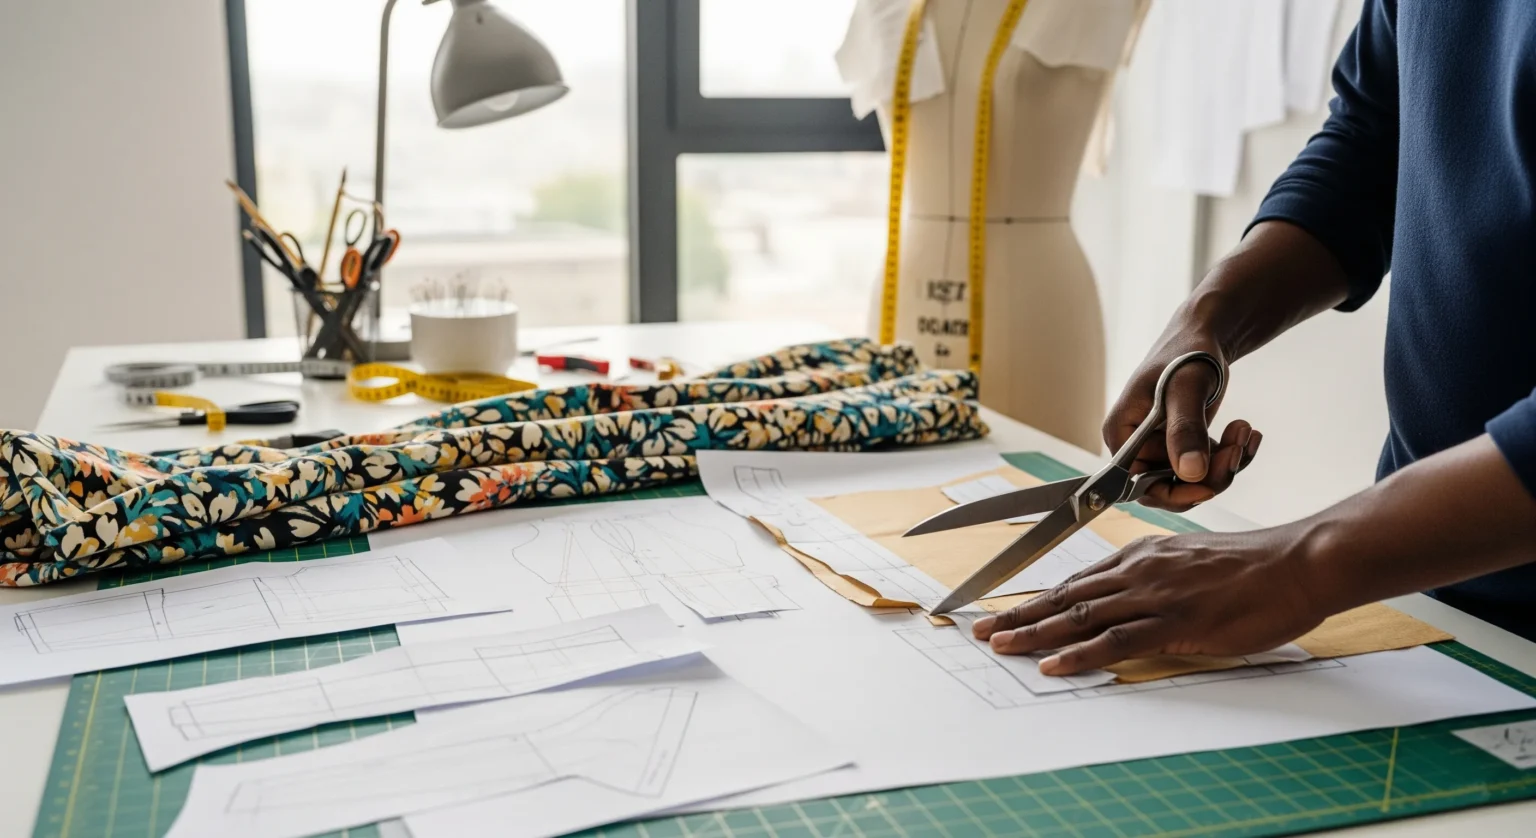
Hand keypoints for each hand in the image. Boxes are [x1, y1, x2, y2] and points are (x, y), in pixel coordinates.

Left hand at [969, 531, 1324, 675]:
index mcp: (1144, 556)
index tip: (1008, 609)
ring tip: (998, 645)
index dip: (1039, 597)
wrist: (1298, 563)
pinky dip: (1079, 654)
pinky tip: (1052, 664)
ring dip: (1034, 632)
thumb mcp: (1195, 564)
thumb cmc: (1257, 568)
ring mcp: (1154, 595)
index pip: (1079, 580)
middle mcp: (1139, 571)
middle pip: (1067, 596)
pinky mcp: (1174, 622)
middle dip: (1019, 614)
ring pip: (1080, 616)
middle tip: (980, 629)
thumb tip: (1139, 602)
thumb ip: (1162, 580)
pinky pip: (1116, 642)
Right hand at [1104, 337, 1260, 511]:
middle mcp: (1135, 446)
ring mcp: (1159, 447)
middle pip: (1170, 487)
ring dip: (1227, 462)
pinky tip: (1245, 431)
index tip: (1209, 486)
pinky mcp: (1182, 446)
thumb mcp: (1185, 389)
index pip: (1138, 484)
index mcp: (1122, 433)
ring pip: (1194, 480)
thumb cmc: (1186, 353)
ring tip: (1245, 430)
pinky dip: (1231, 455)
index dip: (1173, 493)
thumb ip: (1185, 430)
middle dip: (1211, 475)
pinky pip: (1207, 468)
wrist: (1203, 336)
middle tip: (1238, 448)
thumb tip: (1190, 474)